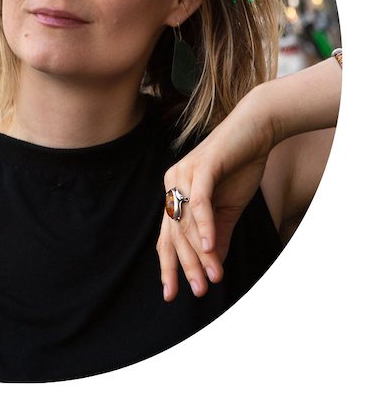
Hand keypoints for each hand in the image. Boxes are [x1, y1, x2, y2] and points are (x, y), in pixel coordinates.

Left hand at [156, 90, 275, 300]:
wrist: (256, 130)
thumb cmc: (239, 167)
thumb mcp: (228, 209)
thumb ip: (217, 236)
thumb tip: (211, 266)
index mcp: (174, 193)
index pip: (167, 236)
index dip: (168, 265)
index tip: (171, 294)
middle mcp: (172, 184)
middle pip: (173, 233)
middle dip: (185, 266)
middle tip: (198, 292)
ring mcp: (183, 174)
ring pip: (185, 222)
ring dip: (198, 253)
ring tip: (212, 278)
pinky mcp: (202, 167)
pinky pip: (199, 202)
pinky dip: (204, 226)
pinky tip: (209, 248)